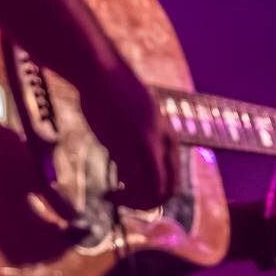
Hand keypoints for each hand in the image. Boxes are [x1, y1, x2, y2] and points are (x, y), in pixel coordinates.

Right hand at [87, 64, 179, 209]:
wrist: (101, 71)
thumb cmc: (114, 92)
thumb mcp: (138, 118)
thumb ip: (141, 141)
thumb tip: (129, 170)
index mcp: (168, 134)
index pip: (174, 176)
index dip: (156, 193)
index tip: (133, 192)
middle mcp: (161, 141)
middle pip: (169, 188)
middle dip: (149, 204)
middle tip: (125, 203)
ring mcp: (144, 143)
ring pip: (154, 190)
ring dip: (135, 203)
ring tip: (115, 198)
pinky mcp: (125, 143)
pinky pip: (132, 182)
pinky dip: (122, 196)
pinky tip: (107, 192)